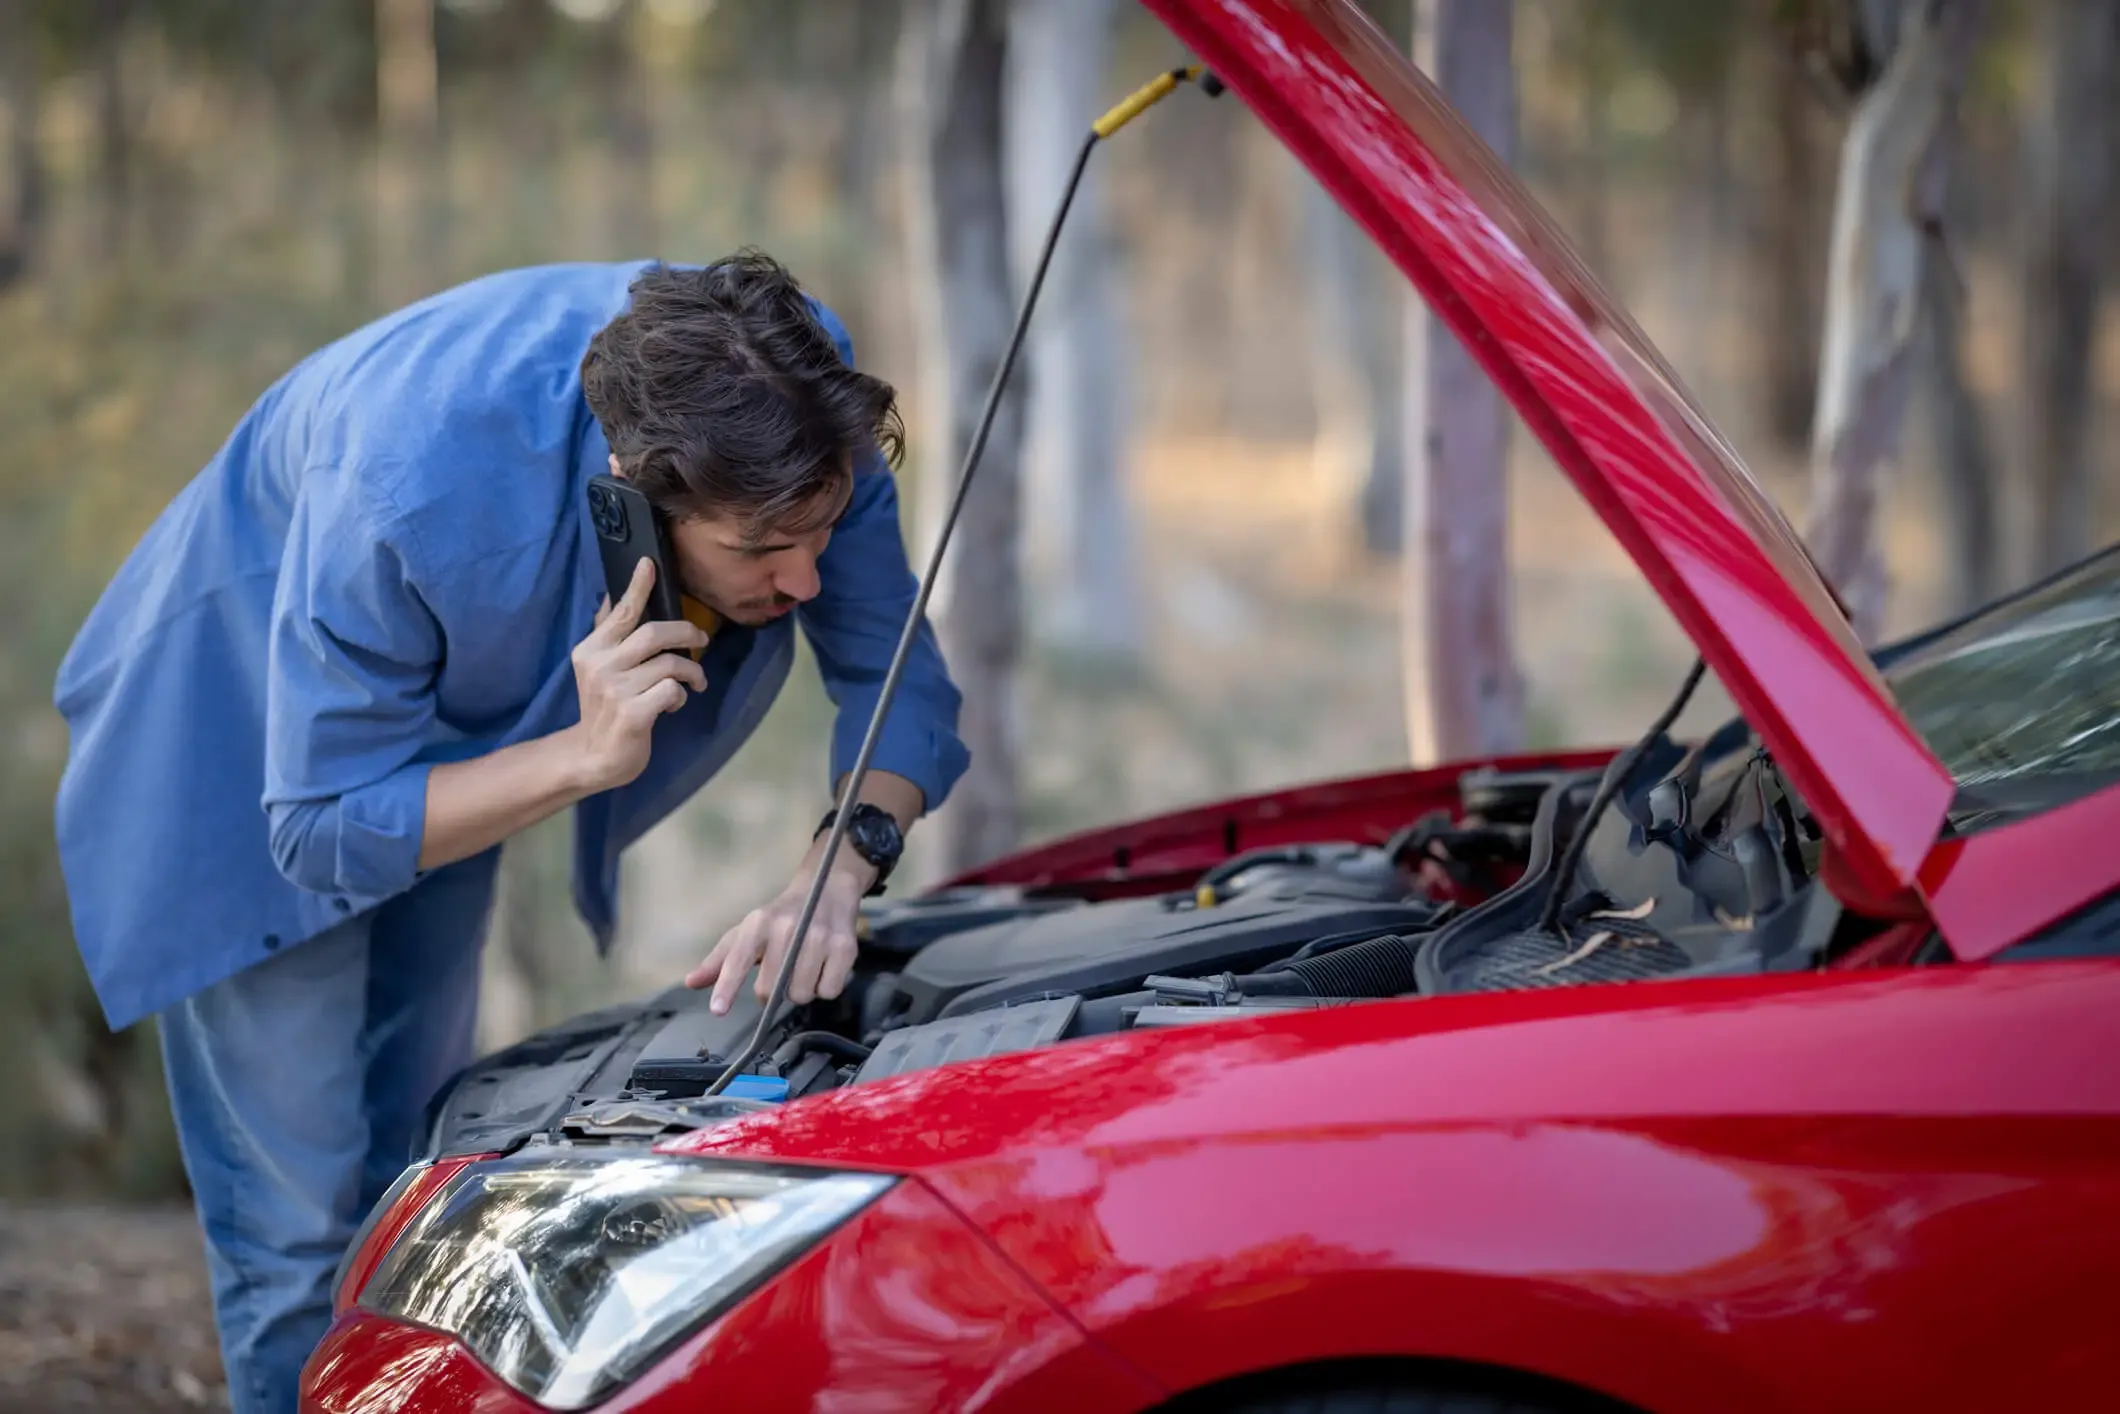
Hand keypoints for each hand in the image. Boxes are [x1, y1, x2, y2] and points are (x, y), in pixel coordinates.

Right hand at [570, 558, 707, 790]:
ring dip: (691, 671)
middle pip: (655, 633)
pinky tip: (674, 704)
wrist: (593, 757)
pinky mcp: (633, 714)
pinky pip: (672, 690)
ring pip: (671, 663)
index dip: (638, 587)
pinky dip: (680, 696)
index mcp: (591, 649)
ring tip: (693, 682)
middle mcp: (600, 666)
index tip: (650, 562)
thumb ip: (608, 634)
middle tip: (701, 638)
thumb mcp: (599, 668)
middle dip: (687, 632)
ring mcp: (615, 691)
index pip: (620, 612)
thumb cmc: (605, 707)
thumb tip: (612, 595)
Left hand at [685, 851, 877, 1014]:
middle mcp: (788, 927)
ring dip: (800, 990)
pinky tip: (823, 968)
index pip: (738, 958)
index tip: (718, 1010)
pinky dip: (824, 987)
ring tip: (803, 969)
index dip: (727, 986)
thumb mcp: (747, 931)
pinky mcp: (845, 947)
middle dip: (773, 991)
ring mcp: (819, 937)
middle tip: (780, 974)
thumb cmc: (781, 917)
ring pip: (801, 993)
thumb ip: (720, 960)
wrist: (827, 888)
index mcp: (758, 923)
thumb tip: (692, 982)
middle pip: (771, 988)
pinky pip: (828, 990)